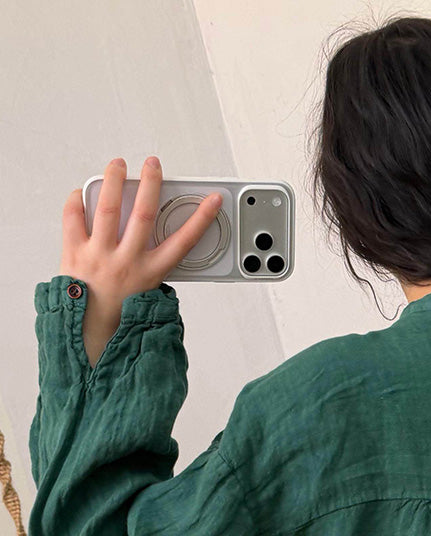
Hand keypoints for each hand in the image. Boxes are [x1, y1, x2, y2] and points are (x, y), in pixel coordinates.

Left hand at [59, 155, 222, 366]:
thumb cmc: (119, 314)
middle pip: (143, 213)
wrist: (88, 332)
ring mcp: (99, 255)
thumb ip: (154, 265)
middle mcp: (126, 261)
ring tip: (118, 164)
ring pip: (108, 208)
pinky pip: (73, 218)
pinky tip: (83, 191)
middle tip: (153, 165)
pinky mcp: (74, 252)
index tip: (213, 199)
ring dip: (114, 180)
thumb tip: (158, 235)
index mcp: (150, 273)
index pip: (183, 241)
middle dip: (151, 184)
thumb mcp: (148, 292)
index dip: (201, 218)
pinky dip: (77, 200)